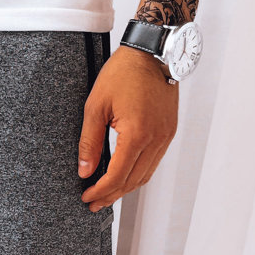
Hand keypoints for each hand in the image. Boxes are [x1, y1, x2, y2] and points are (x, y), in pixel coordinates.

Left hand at [78, 45, 178, 211]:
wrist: (153, 51)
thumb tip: (85, 171)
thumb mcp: (96, 106)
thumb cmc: (123, 72)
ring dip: (125, 188)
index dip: (100, 191)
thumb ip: (89, 142)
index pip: (117, 176)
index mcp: (137, 134)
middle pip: (132, 181)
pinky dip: (137, 174)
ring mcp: (165, 136)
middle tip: (93, 203)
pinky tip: (123, 176)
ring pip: (145, 175)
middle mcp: (156, 139)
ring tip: (106, 195)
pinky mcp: (169, 131)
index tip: (86, 197)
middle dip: (111, 195)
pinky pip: (153, 162)